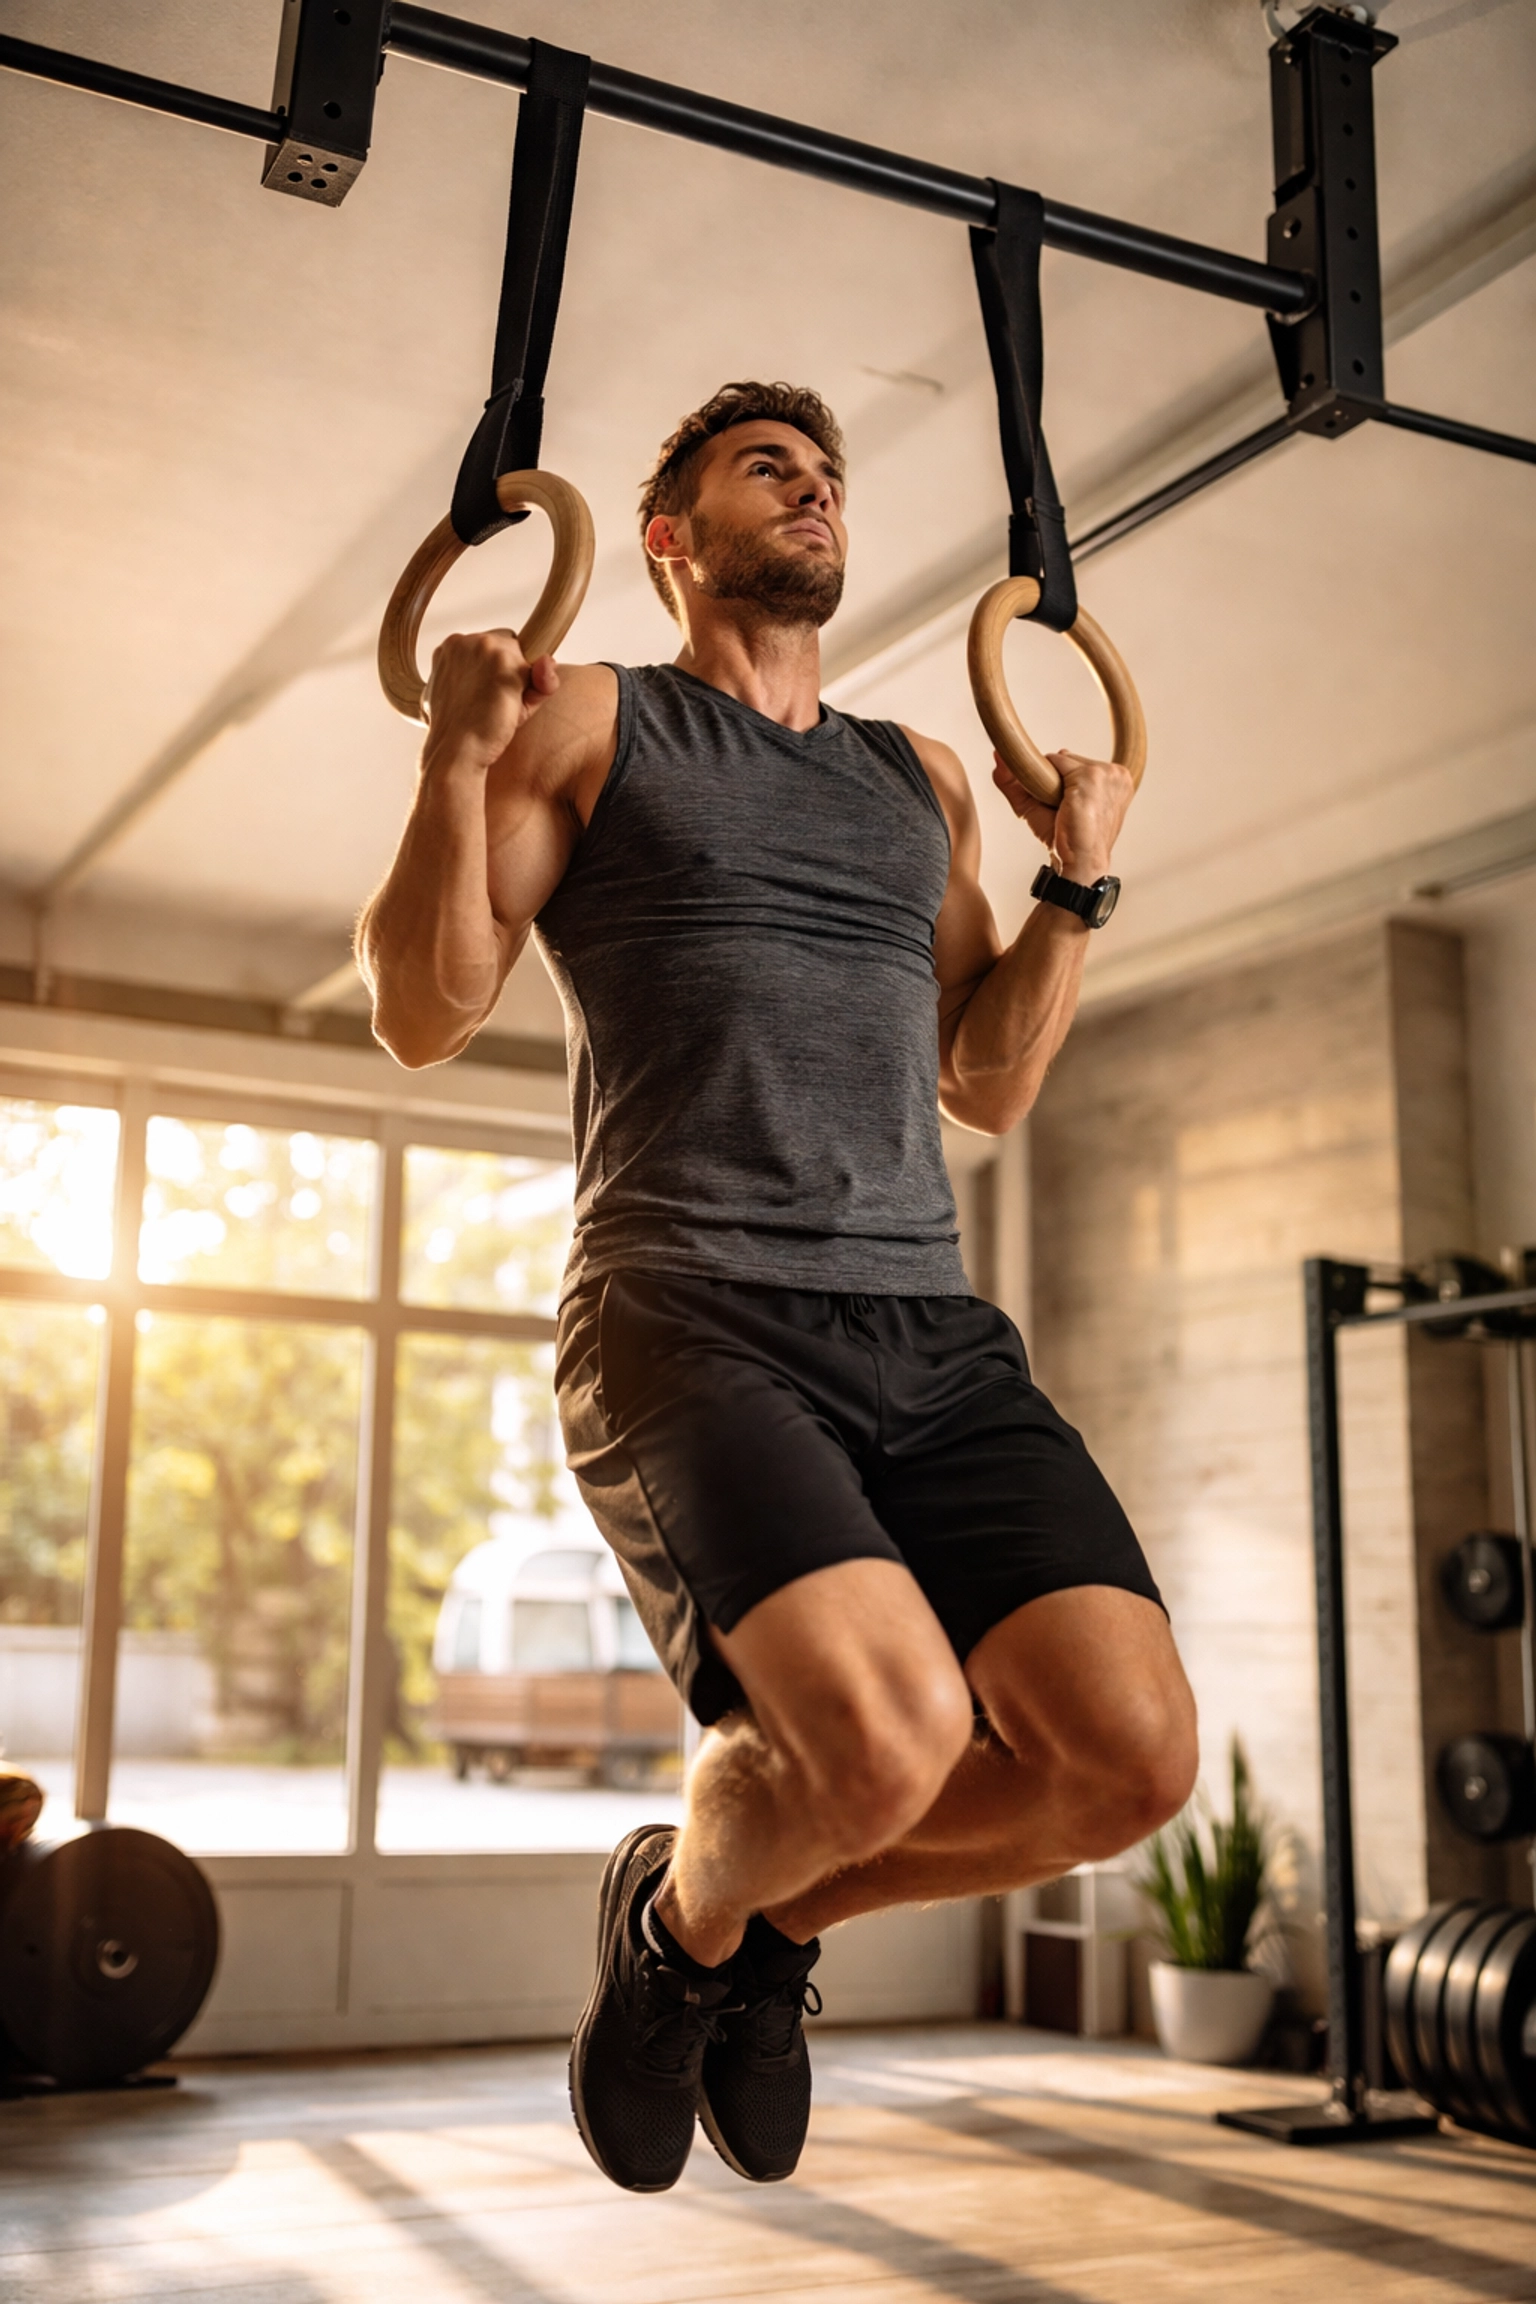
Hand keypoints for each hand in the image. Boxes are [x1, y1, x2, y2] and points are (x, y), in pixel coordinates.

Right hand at [422, 628, 559, 771]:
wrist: (456, 752)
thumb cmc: (467, 730)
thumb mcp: (484, 697)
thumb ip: (517, 674)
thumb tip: (549, 661)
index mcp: (451, 647)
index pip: (491, 645)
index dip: (497, 669)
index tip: (486, 693)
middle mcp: (464, 641)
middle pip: (509, 645)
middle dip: (509, 671)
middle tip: (492, 703)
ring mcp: (484, 647)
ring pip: (522, 656)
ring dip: (519, 682)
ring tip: (498, 707)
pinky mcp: (503, 661)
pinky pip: (535, 671)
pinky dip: (530, 693)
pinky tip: (510, 709)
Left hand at [992, 747, 1134, 882]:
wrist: (1079, 864)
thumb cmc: (1066, 840)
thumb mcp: (1039, 805)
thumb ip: (1016, 781)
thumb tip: (997, 756)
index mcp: (1118, 780)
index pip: (1079, 763)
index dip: (1064, 782)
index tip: (1065, 805)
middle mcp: (1117, 773)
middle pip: (1070, 758)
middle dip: (1059, 780)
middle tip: (1065, 810)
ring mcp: (1106, 773)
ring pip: (1062, 758)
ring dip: (1054, 782)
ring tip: (1065, 810)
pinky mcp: (1091, 777)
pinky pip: (1057, 762)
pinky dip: (1050, 781)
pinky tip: (1063, 806)